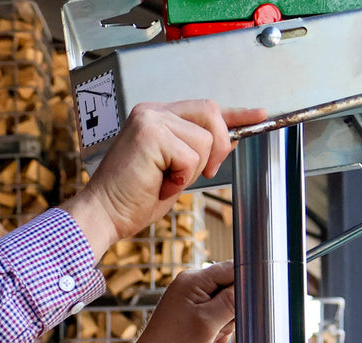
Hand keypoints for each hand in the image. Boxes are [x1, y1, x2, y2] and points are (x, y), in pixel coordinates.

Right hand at [62, 100, 265, 259]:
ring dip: (191, 170)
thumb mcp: (175, 173)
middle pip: (210, 111)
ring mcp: (150, 120)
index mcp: (155, 117)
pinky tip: (158, 184)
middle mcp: (152, 111)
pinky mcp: (150, 134)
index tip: (259, 115)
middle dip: (218, 145)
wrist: (102, 215)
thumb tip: (228, 141)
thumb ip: (198, 153)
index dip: (235, 113)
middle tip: (206, 172)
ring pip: (202, 140)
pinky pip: (190, 156)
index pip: (204, 108)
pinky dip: (180, 178)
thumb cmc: (131, 201)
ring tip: (164, 182)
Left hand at [105, 262, 236, 342]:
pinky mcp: (196, 319)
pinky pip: (220, 321)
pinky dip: (219, 333)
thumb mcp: (208, 322)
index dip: (245, 284)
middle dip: (233, 311)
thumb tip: (251, 284)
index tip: (248, 304)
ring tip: (210, 337)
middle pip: (232, 289)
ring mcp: (194, 304)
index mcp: (193, 280)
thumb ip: (232, 301)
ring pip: (229, 308)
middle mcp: (193, 288)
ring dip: (226, 326)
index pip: (231, 269)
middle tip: (219, 326)